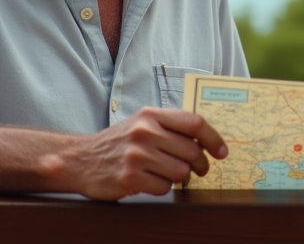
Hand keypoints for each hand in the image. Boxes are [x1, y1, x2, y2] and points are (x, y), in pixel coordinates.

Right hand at [58, 107, 228, 199]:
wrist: (80, 159)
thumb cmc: (119, 142)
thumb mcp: (142, 123)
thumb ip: (171, 126)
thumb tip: (207, 140)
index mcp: (151, 115)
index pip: (194, 123)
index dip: (214, 138)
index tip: (222, 152)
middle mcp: (145, 132)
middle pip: (192, 151)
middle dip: (200, 164)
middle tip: (198, 170)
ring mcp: (137, 155)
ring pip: (181, 172)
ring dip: (180, 178)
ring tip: (168, 174)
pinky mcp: (130, 178)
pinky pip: (164, 188)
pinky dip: (162, 188)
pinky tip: (150, 182)